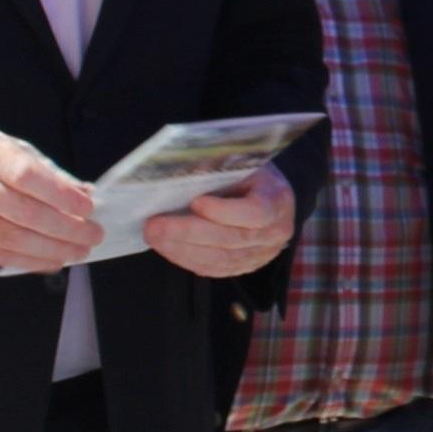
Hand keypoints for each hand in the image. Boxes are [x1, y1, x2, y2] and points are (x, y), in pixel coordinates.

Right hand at [0, 120, 100, 271]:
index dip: (59, 194)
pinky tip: (52, 261)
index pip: (25, 175)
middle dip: (64, 228)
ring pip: (10, 239)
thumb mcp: (6, 144)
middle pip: (23, 212)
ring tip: (78, 251)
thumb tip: (83, 192)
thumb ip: (45, 169)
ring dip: (51, 249)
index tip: (87, 205)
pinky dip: (28, 262)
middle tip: (92, 234)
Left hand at [144, 163, 295, 278]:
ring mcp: (261, 254)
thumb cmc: (251, 173)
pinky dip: (188, 259)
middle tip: (154, 225)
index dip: (224, 211)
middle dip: (187, 233)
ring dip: (182, 249)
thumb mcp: (241, 162)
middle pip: (230, 239)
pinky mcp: (246, 266)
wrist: (269, 194)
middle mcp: (274, 233)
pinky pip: (215, 269)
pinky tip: (168, 248)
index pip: (254, 213)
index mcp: (278, 201)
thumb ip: (218, 168)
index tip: (195, 202)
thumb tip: (182, 174)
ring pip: (219, 259)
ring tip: (154, 237)